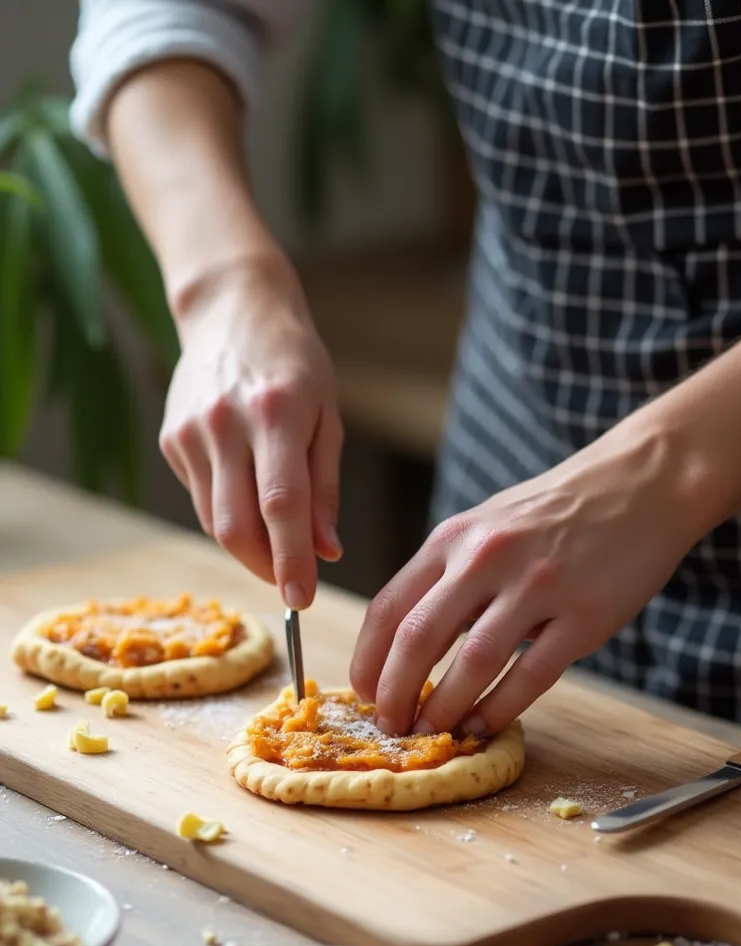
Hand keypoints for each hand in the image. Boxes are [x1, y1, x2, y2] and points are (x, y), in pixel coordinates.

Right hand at [160, 257, 342, 607]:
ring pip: (214, 520)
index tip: (303, 600)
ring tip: (276, 546)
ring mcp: (191, 432)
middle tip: (292, 583)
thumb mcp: (328, 417)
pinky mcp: (171, 440)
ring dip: (247, 548)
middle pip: (236, 525)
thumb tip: (326, 551)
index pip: (282, 505)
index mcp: (277, 413)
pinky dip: (228, 516)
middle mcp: (226, 423)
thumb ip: (325, 488)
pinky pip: (201, 500)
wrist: (232, 309)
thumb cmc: (294, 364)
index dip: (291, 560)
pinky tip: (247, 496)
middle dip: (265, 567)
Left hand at [351, 420, 711, 736]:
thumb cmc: (556, 512)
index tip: (363, 694)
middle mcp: (487, 558)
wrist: (642, 481)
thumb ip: (447, 576)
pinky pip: (532, 674)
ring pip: (474, 662)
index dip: (367, 661)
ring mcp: (538, 585)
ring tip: (433, 733)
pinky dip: (501, 708)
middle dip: (395, 694)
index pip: (389, 608)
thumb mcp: (486, 526)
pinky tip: (485, 725)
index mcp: (454, 538)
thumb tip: (405, 646)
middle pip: (418, 639)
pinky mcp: (585, 615)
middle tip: (391, 725)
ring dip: (445, 708)